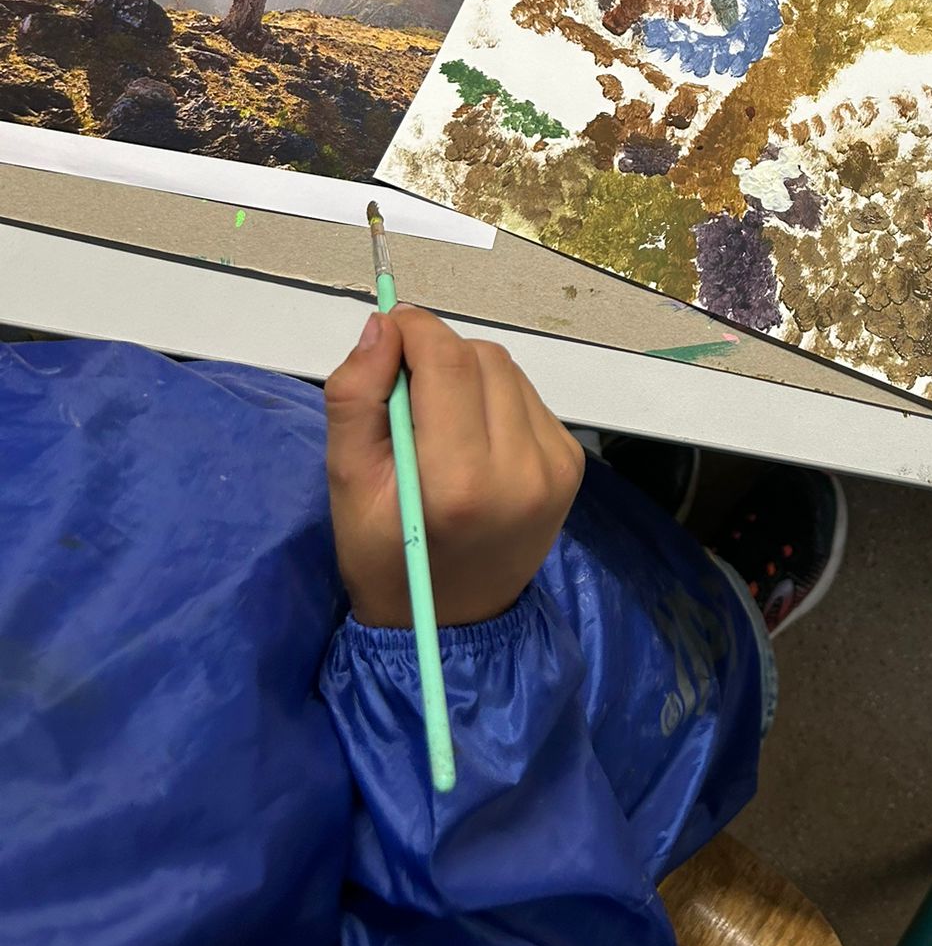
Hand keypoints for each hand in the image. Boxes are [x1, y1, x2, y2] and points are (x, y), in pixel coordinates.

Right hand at [324, 306, 585, 627]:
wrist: (455, 621)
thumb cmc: (386, 556)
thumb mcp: (346, 482)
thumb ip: (356, 397)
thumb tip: (382, 325)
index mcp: (460, 480)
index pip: (447, 360)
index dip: (413, 330)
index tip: (386, 335)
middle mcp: (521, 469)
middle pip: (479, 358)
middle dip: (436, 355)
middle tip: (404, 391)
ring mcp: (555, 466)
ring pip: (507, 371)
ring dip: (466, 375)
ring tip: (437, 421)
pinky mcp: (571, 463)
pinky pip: (528, 397)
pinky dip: (494, 400)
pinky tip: (472, 438)